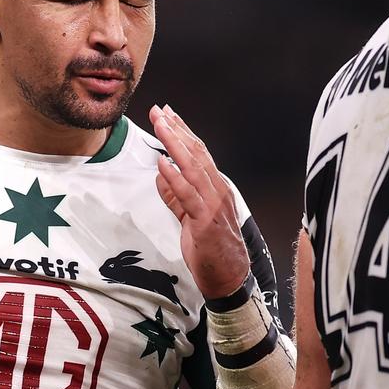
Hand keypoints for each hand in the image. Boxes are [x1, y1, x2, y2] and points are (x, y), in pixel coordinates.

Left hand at [150, 104, 249, 298]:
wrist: (229, 279)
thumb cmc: (211, 250)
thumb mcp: (189, 219)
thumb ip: (176, 198)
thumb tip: (160, 176)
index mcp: (215, 189)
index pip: (199, 153)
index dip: (183, 132)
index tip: (168, 115)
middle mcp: (218, 191)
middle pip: (196, 153)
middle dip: (176, 130)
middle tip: (160, 110)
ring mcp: (214, 205)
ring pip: (193, 168)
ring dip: (175, 144)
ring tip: (160, 125)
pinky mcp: (206, 222)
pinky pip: (188, 196)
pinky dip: (174, 178)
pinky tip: (162, 163)